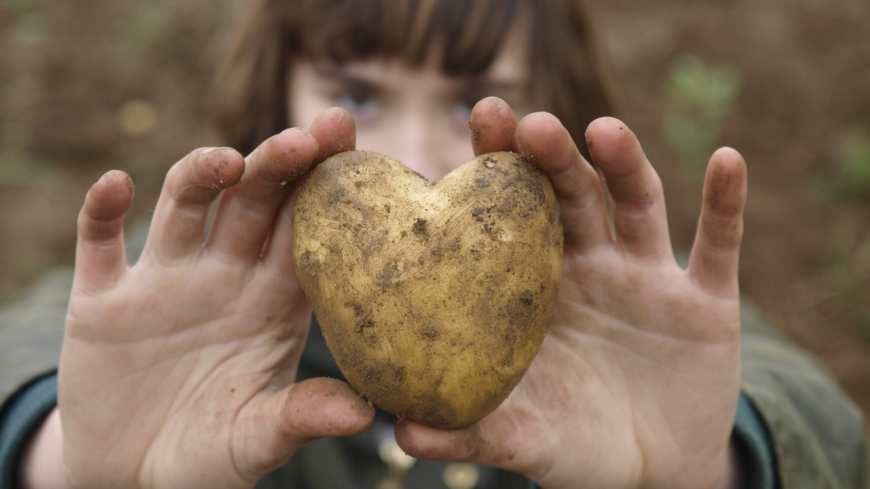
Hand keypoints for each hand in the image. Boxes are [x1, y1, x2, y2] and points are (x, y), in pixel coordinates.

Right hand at [49, 109, 372, 488]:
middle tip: (306, 136)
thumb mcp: (258, 441)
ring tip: (227, 160)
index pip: (306, 231)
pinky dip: (103, 212)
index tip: (350, 141)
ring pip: (184, 207)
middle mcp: (223, 278)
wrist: (133, 480)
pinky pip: (99, 243)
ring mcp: (163, 283)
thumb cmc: (210, 458)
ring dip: (202, 174)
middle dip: (277, 166)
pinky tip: (116, 185)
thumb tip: (365, 415)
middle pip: (253, 203)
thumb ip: (301, 417)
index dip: (327, 186)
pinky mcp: (104, 302)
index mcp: (273, 303)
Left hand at [394, 98, 746, 488]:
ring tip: (604, 130)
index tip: (479, 117)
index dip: (498, 165)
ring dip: (625, 164)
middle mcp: (590, 267)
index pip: (512, 215)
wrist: (654, 474)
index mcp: (536, 288)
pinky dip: (724, 204)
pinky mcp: (706, 301)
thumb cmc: (574, 445)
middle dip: (553, 157)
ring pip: (637, 205)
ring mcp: (648, 278)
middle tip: (529, 122)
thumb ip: (472, 432)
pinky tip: (726, 160)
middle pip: (570, 195)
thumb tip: (401, 434)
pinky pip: (718, 245)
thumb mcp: (524, 439)